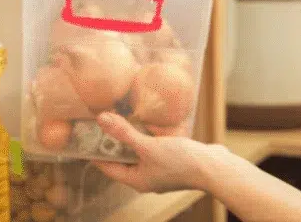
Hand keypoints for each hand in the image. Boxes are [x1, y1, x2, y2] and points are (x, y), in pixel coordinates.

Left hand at [93, 112, 221, 193]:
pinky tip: (152, 124)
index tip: (87, 137)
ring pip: (142, 153)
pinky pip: (157, 149)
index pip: (109, 167)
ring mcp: (162, 171)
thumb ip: (124, 133)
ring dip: (134, 138)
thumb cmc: (180, 162)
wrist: (214, 169)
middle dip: (116, 143)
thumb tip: (101, 120)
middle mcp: (148, 178)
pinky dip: (151, 138)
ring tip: (126, 120)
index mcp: (137, 180)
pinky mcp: (175, 162)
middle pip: (125, 159)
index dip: (96, 152)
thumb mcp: (148, 146)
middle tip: (106, 124)